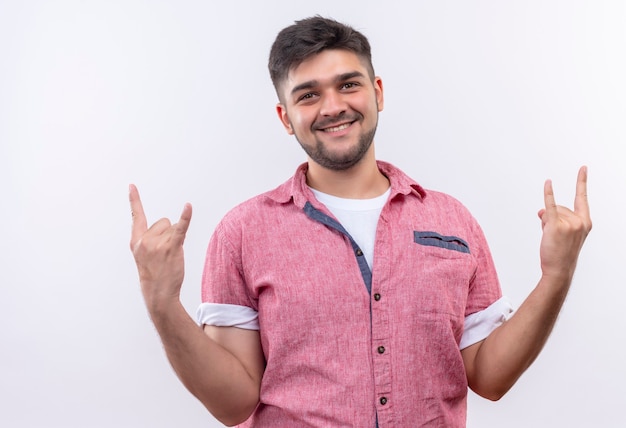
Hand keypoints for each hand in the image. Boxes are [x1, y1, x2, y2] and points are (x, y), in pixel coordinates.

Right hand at [129, 184, 191, 307]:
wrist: (158, 293)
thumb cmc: (154, 274)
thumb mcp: (144, 255)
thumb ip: (150, 238)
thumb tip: (170, 225)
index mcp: (136, 241)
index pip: (136, 216)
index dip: (134, 200)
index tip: (132, 185)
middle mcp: (144, 240)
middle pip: (163, 222)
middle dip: (167, 234)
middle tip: (164, 254)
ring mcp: (157, 244)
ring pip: (173, 227)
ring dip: (175, 239)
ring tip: (170, 256)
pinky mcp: (171, 247)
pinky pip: (180, 228)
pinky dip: (186, 217)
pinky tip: (188, 207)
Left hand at [538, 166, 591, 281]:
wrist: (559, 269)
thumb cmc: (561, 252)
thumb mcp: (561, 233)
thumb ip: (554, 217)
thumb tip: (541, 210)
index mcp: (586, 222)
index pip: (582, 198)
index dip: (581, 182)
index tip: (583, 168)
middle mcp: (580, 221)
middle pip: (560, 207)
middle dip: (552, 218)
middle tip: (554, 235)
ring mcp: (569, 223)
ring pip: (551, 211)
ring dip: (546, 222)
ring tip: (551, 237)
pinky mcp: (557, 226)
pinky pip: (550, 206)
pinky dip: (549, 194)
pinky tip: (548, 183)